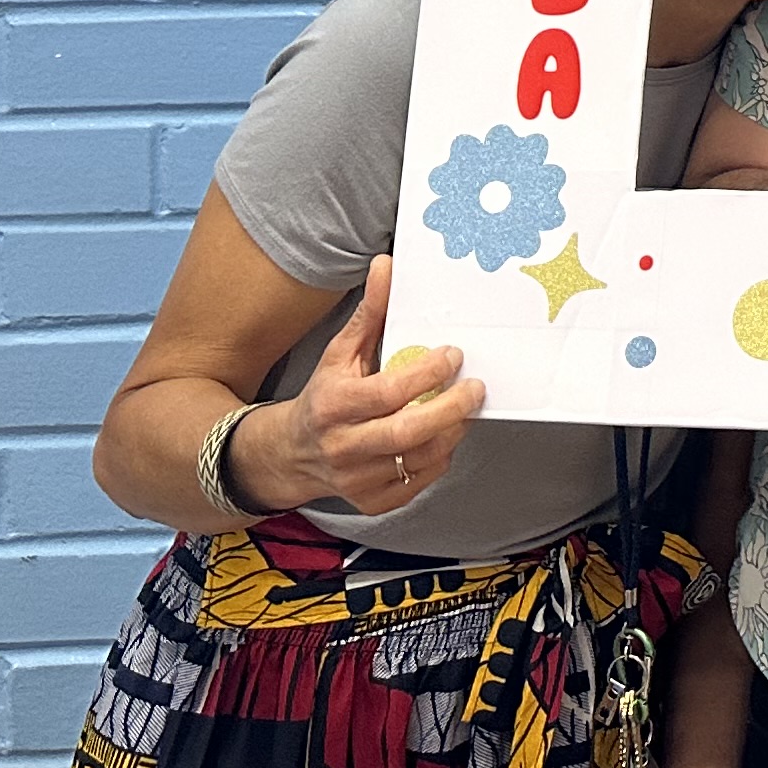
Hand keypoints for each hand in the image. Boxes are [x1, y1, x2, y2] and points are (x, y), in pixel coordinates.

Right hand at [260, 255, 486, 513]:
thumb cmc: (325, 396)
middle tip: (476, 388)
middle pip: (407, 432)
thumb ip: (369, 313)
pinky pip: (417, 482)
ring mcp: (358, 478)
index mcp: (334, 404)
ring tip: (465, 409)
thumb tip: (386, 266)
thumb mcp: (340, 353)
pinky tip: (442, 437)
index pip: (388, 392)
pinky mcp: (372, 501)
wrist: (292, 454)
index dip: (427, 374)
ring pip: (418, 459)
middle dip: (450, 408)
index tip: (453, 355)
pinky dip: (438, 459)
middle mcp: (343, 445)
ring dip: (451, 432)